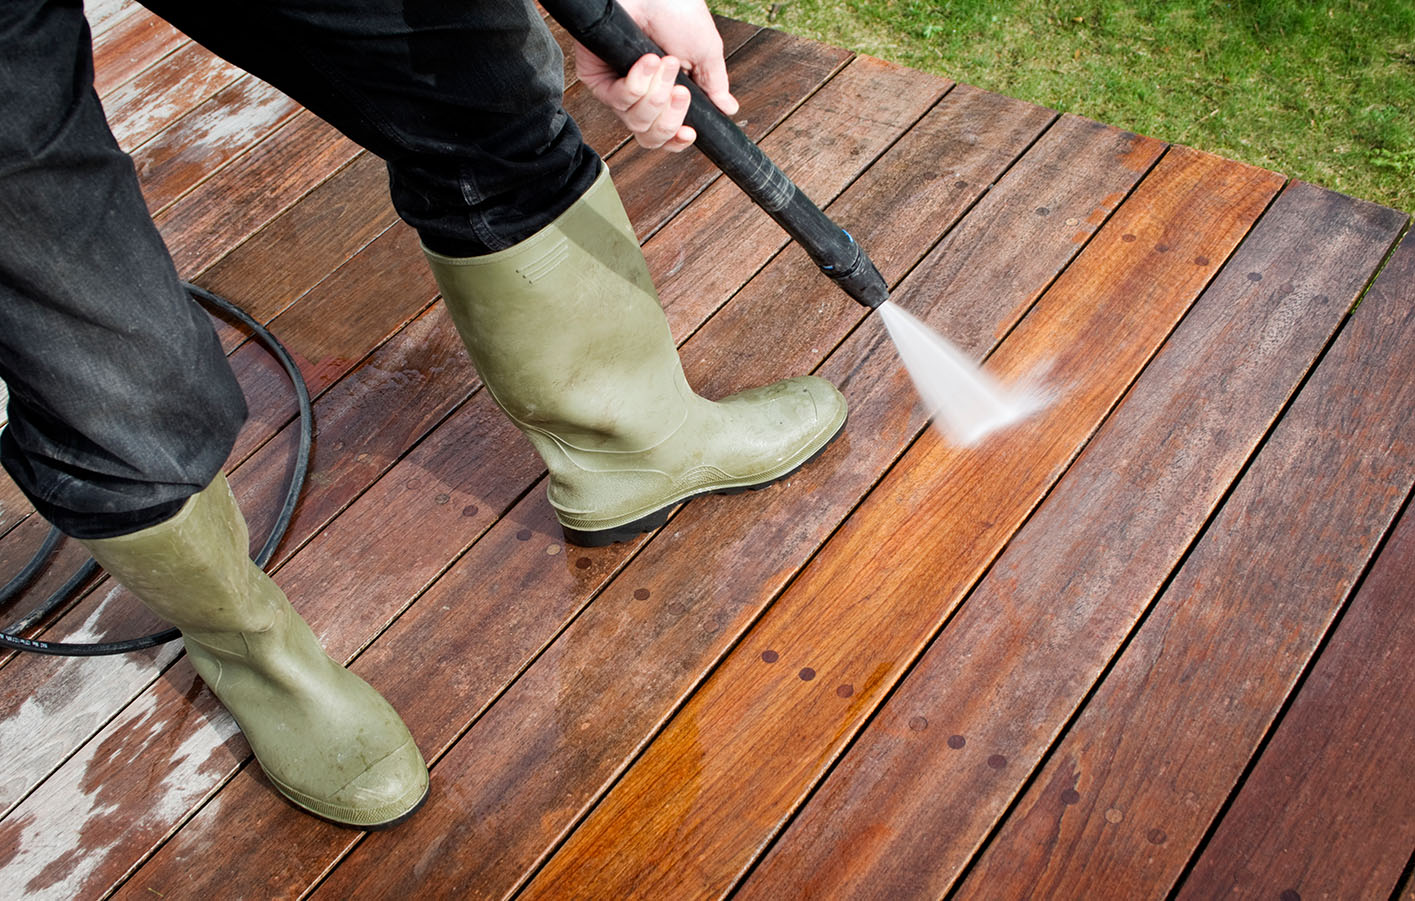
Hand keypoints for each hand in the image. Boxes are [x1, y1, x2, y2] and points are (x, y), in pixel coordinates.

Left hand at [574, 0, 739, 151]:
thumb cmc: (677, 10)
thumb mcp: (705, 52)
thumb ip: (714, 85)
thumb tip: (728, 109)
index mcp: (664, 94)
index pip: (664, 135)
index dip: (676, 141)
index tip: (690, 133)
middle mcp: (638, 96)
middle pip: (649, 136)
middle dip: (670, 116)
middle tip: (681, 90)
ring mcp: (616, 88)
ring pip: (635, 121)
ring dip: (657, 94)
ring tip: (666, 62)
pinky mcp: (596, 77)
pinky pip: (619, 100)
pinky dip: (639, 82)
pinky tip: (647, 60)